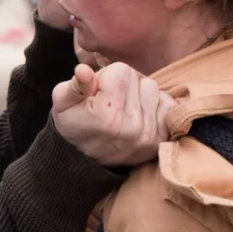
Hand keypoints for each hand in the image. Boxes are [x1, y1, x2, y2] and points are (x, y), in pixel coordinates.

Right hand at [50, 61, 175, 167]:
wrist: (83, 161)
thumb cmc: (72, 124)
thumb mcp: (62, 102)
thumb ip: (75, 84)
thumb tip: (83, 70)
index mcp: (106, 113)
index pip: (121, 70)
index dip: (106, 76)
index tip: (97, 92)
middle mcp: (131, 126)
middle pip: (139, 79)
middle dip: (124, 84)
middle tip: (109, 101)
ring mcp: (147, 135)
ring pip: (153, 90)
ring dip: (139, 95)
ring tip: (122, 108)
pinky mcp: (159, 141)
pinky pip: (169, 106)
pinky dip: (156, 106)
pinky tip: (139, 114)